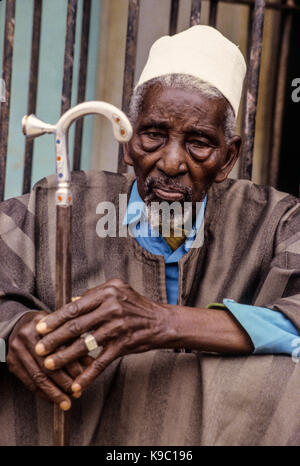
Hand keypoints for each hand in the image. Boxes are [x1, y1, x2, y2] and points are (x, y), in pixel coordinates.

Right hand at [7, 311, 84, 408]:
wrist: (21, 323)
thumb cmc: (48, 328)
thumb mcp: (62, 330)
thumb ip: (75, 344)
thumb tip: (92, 363)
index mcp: (44, 325)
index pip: (60, 348)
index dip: (72, 365)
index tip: (83, 377)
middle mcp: (27, 335)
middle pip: (47, 364)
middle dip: (63, 382)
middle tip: (76, 394)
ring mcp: (17, 349)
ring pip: (37, 376)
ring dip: (53, 393)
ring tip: (65, 402)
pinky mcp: (11, 361)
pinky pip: (27, 382)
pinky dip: (41, 393)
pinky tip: (52, 399)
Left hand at [35, 279, 174, 392]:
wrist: (162, 322)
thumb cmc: (136, 306)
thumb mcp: (118, 290)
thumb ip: (94, 295)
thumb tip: (70, 301)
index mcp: (107, 292)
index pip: (75, 307)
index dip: (55, 318)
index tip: (40, 327)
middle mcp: (112, 308)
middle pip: (76, 326)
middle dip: (54, 339)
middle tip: (39, 349)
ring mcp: (118, 327)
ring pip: (85, 345)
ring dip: (65, 357)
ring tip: (50, 365)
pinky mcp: (124, 345)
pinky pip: (102, 361)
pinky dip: (89, 375)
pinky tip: (77, 384)